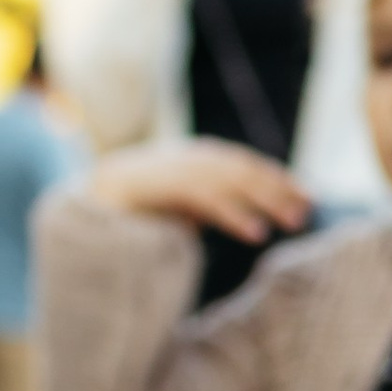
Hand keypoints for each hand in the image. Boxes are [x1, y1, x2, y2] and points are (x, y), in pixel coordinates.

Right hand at [85, 141, 312, 245]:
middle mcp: (187, 157)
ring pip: (231, 182)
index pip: (244, 163)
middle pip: (243, 170)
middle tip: (308, 211)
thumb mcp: (179, 204)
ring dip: (265, 201)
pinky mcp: (160, 187)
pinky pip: (206, 199)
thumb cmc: (134, 207)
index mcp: (194, 156)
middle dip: (278, 189)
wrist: (83, 202)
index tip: (306, 196)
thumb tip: (249, 217)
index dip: (277, 178)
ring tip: (292, 223)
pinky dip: (234, 215)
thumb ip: (210, 204)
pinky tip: (256, 234)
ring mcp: (173, 168)